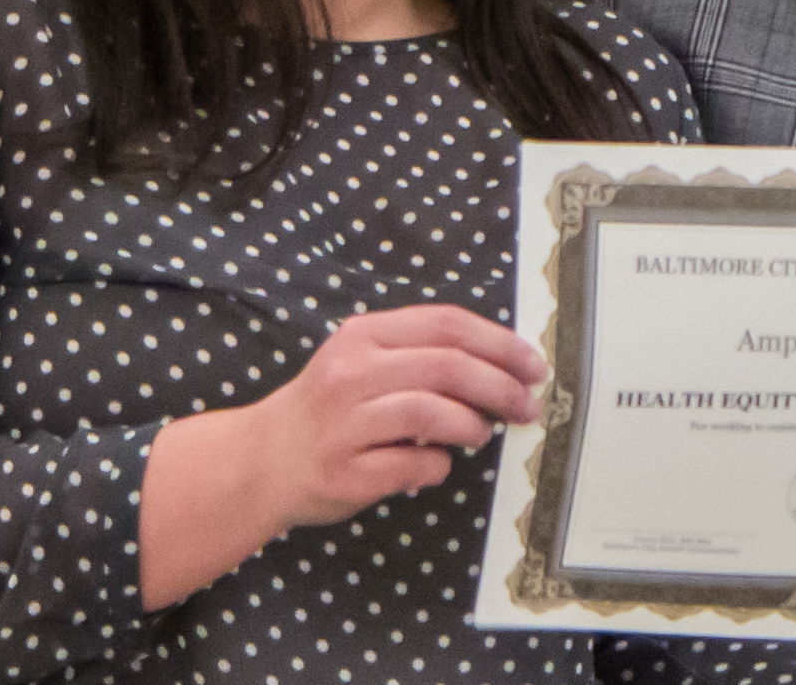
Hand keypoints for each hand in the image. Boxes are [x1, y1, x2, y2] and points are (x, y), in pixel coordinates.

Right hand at [139, 304, 545, 606]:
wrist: (261, 460)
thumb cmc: (329, 408)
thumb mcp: (364, 360)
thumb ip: (421, 353)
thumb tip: (505, 364)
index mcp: (364, 336)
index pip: (447, 325)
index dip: (500, 343)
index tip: (533, 364)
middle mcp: (352, 373)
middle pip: (448, 367)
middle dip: (501, 386)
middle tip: (528, 406)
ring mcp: (344, 424)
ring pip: (432, 412)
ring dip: (472, 425)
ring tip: (482, 434)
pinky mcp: (343, 472)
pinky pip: (412, 464)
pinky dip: (438, 466)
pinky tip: (436, 465)